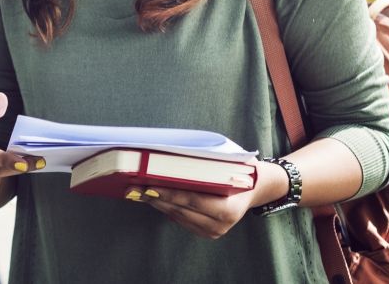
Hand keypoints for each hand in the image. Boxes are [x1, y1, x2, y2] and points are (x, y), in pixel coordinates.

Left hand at [134, 159, 283, 238]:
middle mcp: (222, 225)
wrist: (253, 189)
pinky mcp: (207, 234)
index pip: (193, 200)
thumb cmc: (238, 170)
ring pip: (178, 216)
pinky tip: (153, 198)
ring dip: (157, 203)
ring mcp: (214, 232)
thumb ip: (203, 164)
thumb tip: (169, 155)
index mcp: (229, 208)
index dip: (169, 193)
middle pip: (181, 210)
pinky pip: (181, 220)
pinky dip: (166, 208)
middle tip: (135, 187)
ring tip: (138, 191)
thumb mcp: (227, 163)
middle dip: (156, 198)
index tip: (148, 185)